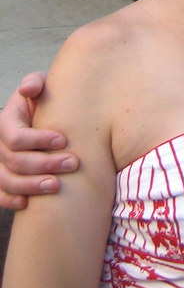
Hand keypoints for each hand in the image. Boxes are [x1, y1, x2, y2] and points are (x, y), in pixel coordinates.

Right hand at [0, 72, 78, 208]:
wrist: (45, 116)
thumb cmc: (45, 100)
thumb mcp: (42, 87)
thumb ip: (36, 83)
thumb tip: (28, 89)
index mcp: (7, 121)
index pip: (16, 137)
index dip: (39, 141)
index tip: (63, 141)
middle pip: (15, 161)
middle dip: (44, 164)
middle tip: (73, 163)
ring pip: (6, 181)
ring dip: (31, 186)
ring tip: (57, 185)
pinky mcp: (3, 179)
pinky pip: (0, 195)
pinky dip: (11, 200)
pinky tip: (29, 203)